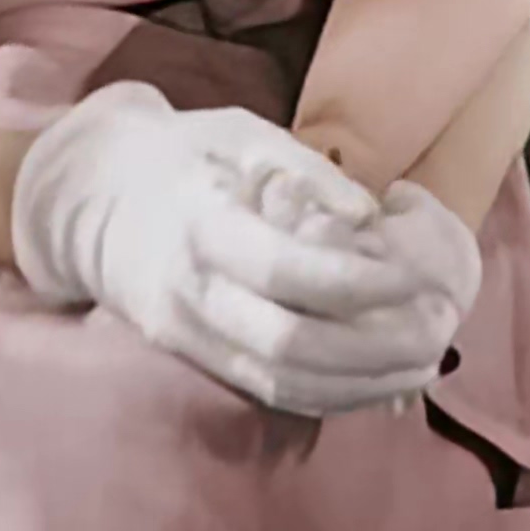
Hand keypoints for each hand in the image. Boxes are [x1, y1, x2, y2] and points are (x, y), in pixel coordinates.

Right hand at [8, 82, 458, 416]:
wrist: (91, 198)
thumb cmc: (182, 155)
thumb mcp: (241, 134)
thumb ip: (305, 174)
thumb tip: (370, 220)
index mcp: (202, 223)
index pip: (285, 272)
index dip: (358, 283)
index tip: (415, 277)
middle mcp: (191, 291)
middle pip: (290, 346)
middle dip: (376, 347)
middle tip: (437, 325)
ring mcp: (189, 336)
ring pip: (284, 384)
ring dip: (364, 383)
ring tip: (426, 361)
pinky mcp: (196, 360)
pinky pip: (270, 393)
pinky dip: (333, 395)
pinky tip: (383, 381)